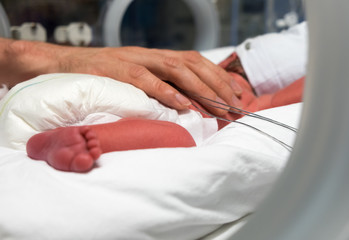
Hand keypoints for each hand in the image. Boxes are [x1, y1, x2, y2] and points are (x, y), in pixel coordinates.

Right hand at [58, 46, 242, 115]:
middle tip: (234, 106)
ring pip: (175, 68)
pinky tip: (183, 104)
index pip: (195, 62)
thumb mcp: (135, 79)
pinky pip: (145, 80)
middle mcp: (149, 55)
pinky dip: (166, 92)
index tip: (236, 95)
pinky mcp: (116, 71)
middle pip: (192, 63)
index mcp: (156, 57)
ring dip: (200, 89)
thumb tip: (186, 106)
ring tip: (218, 107)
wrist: (65, 65)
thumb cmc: (102, 77)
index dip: (218, 77)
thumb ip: (158, 87)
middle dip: (217, 85)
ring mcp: (133, 60)